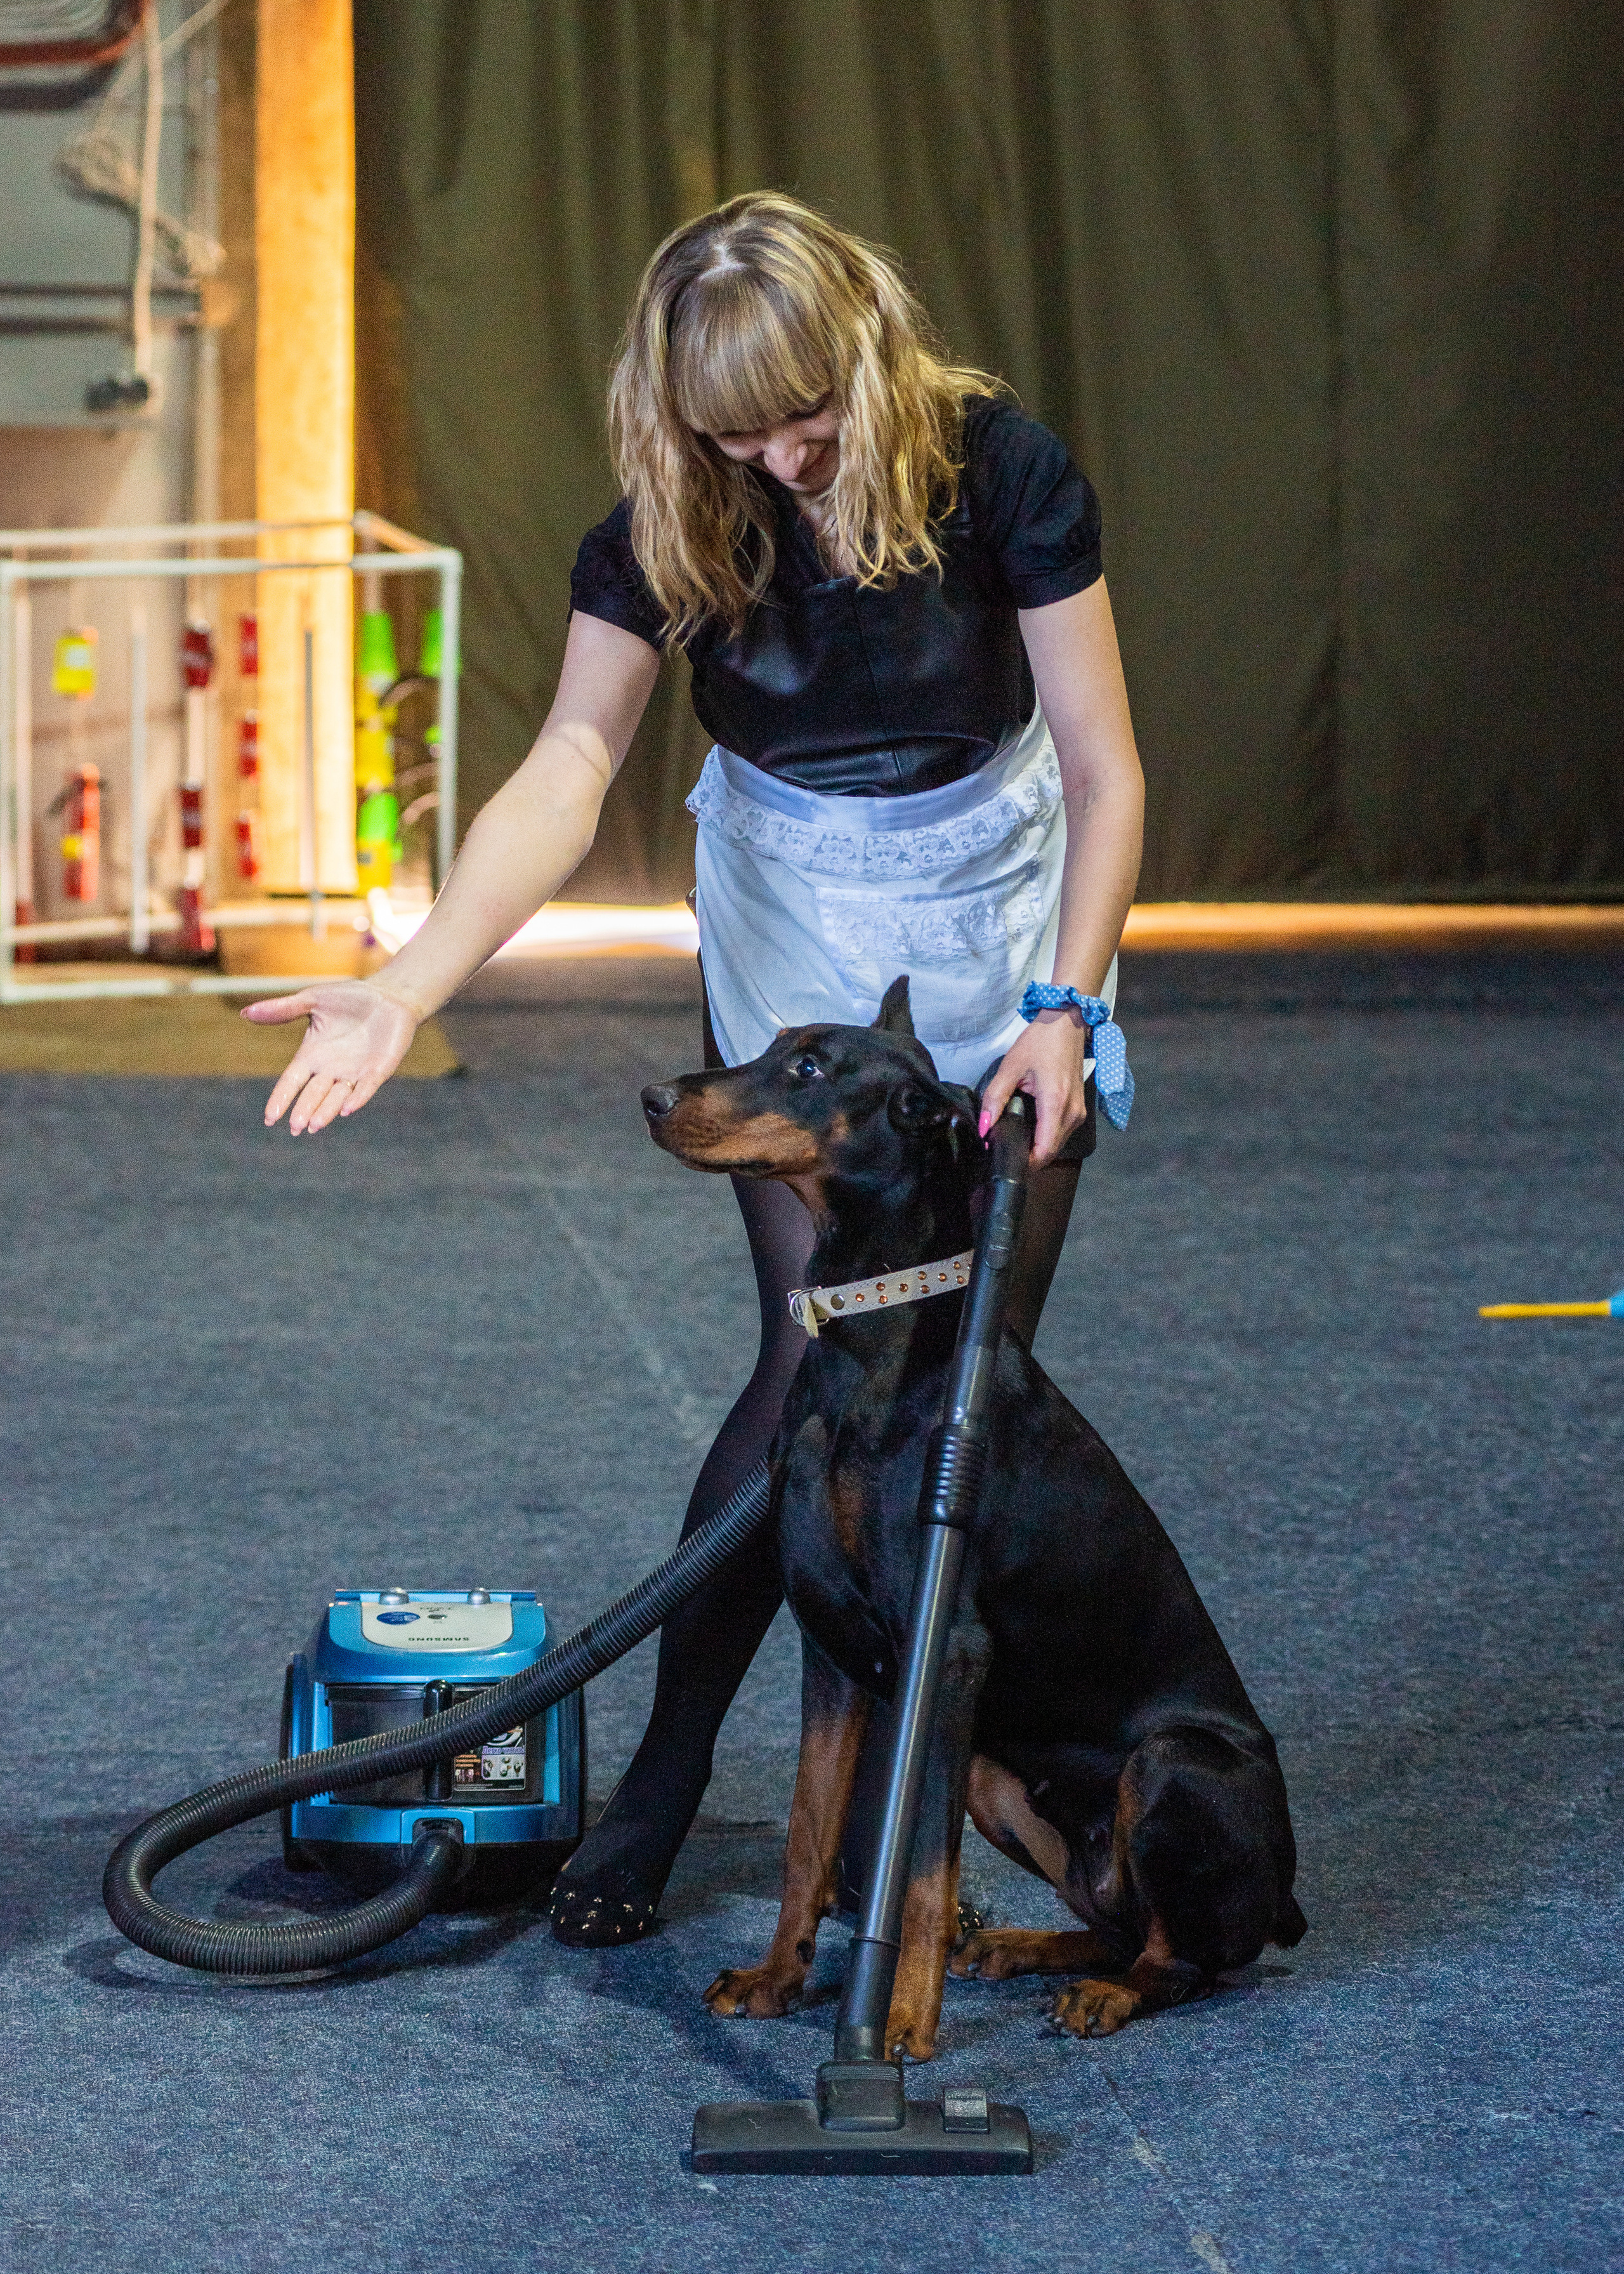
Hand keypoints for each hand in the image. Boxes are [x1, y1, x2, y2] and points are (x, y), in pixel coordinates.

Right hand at [244, 979, 421, 1133]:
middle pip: (314, 1094)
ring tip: (314, 1125)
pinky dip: (357, 1098)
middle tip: (295, 1127)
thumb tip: (245, 1013)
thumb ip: (282, 1010)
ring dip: (326, 1111)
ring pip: (337, 1097)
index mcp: (312, 1055)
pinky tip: (347, 1109)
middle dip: (304, 1110)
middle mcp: (331, 1069)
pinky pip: (366, 1087)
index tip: (270, 1117)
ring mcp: (355, 1072)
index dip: (281, 1098)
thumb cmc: (349, 998)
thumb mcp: (312, 1001)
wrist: (388, 996)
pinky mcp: (378, 1070)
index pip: (292, 1081)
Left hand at [979, 1008, 1089, 1165]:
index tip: (1005, 1161)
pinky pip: (1063, 1132)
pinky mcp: (1080, 1108)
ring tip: (1014, 1140)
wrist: (1066, 1022)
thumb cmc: (1040, 1041)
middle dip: (1029, 1157)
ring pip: (1058, 1144)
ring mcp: (1079, 1112)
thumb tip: (983, 1127)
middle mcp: (1072, 1113)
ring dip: (1039, 1147)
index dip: (1026, 1162)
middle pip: (1051, 1151)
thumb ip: (994, 1099)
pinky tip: (1029, 1128)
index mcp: (1056, 1104)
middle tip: (1004, 1151)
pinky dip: (1047, 1136)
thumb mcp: (1010, 1068)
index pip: (1044, 1150)